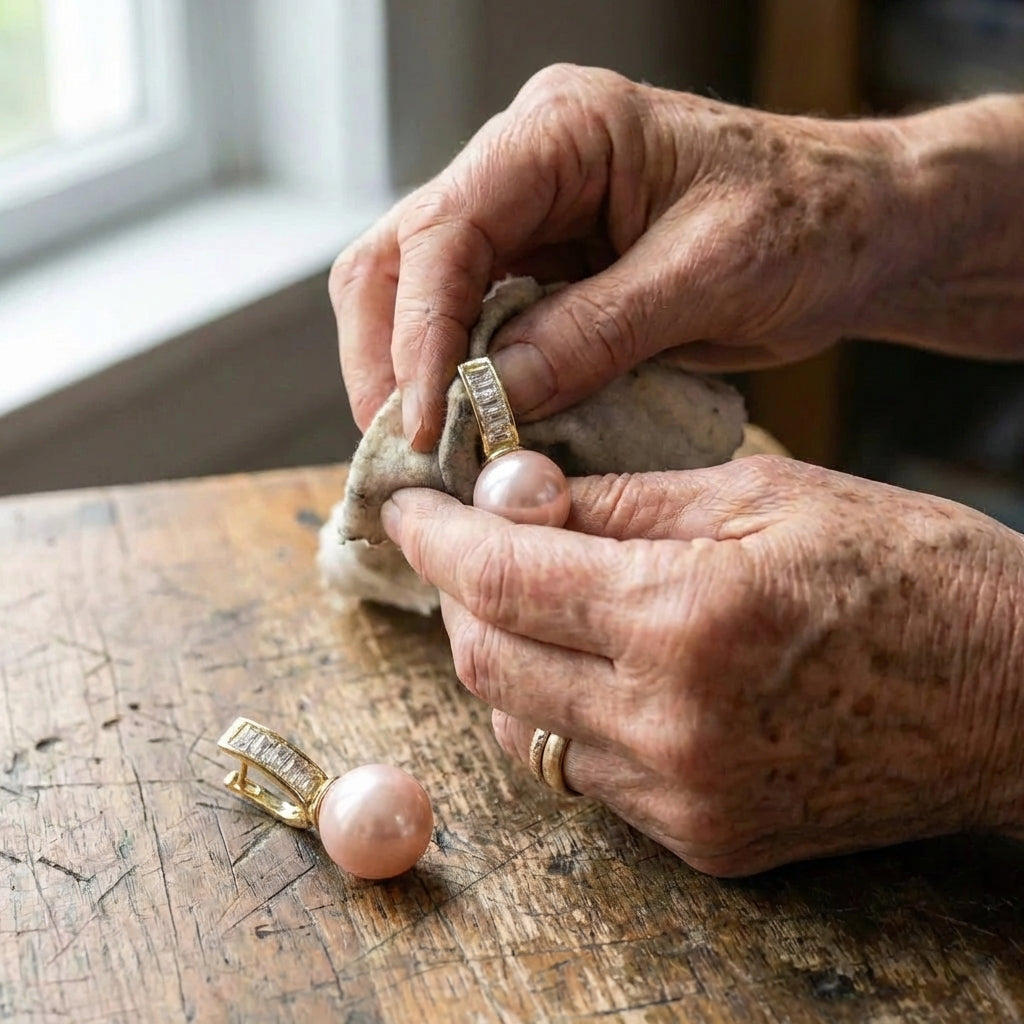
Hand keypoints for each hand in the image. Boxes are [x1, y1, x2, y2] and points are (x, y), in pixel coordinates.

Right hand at [331, 63, 918, 449]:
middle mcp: (526, 167)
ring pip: (419, 295)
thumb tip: (493, 397)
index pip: (445, 228)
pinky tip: (472, 432)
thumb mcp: (708, 276)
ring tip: (432, 452)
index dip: (420, 332)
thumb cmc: (808, 221)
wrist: (856, 231)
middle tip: (406, 449)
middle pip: (400, 257)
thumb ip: (595, 331)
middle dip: (389, 357)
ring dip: (413, 375)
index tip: (424, 422)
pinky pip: (474, 328)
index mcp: (562, 131)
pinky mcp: (545, 273)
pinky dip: (461, 383)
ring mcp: (529, 220)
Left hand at [381, 456, 1023, 874]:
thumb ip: (621, 501)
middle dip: (457, 595)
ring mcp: (684, 796)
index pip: (502, 576)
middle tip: (467, 544)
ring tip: (529, 599)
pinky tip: (589, 665)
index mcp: (686, 616)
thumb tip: (519, 496)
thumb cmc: (908, 571)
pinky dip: (558, 712)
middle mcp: (670, 722)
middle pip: (486, 662)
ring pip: (521, 726)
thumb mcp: (762, 494)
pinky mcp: (705, 837)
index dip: (438, 536)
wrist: (1015, 697)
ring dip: (501, 656)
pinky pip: (582, 773)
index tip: (408, 506)